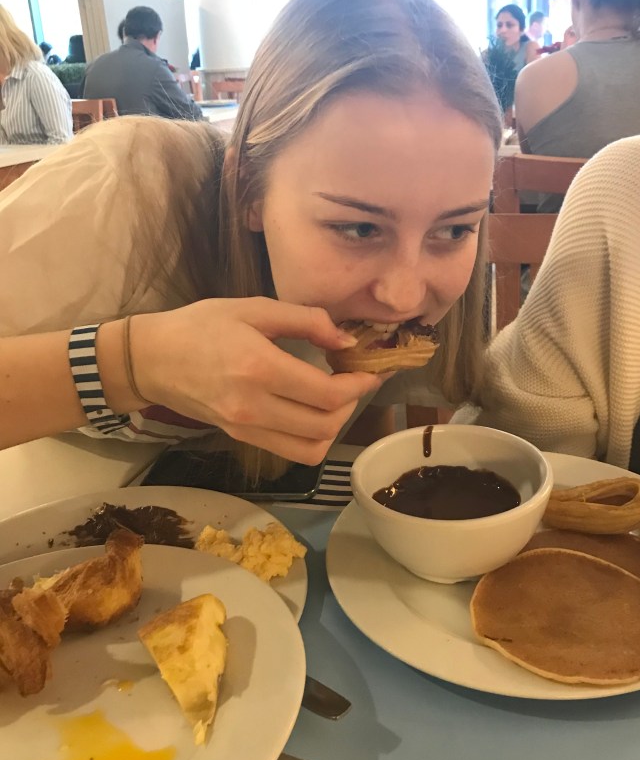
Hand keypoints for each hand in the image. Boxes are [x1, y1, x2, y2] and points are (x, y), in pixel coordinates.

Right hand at [130, 298, 382, 463]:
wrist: (150, 359)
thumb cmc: (201, 325)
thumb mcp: (253, 308)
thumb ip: (305, 320)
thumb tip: (346, 339)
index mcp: (259, 367)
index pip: (328, 394)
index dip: (359, 385)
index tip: (369, 370)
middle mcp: (254, 406)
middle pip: (326, 425)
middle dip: (351, 404)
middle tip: (352, 380)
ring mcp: (246, 428)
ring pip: (312, 448)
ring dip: (333, 426)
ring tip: (332, 398)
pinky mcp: (241, 438)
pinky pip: (291, 452)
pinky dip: (311, 438)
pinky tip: (310, 411)